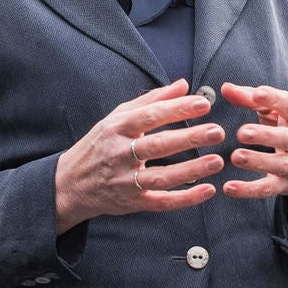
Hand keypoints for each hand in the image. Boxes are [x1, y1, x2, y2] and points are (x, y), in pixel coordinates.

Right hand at [54, 80, 222, 231]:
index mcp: (117, 128)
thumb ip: (151, 100)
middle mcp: (120, 154)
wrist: (71, 183)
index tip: (203, 104)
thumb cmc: (100, 144)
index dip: (177, 109)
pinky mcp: (133, 203)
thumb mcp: (117, 117)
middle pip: (158, 145)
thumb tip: (182, 84)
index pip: (150, 116)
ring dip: (191, 170)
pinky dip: (185, 198)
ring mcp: (126, 181)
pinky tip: (207, 190)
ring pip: (161, 176)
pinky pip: (162, 202)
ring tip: (217, 161)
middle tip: (216, 131)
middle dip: (189, 138)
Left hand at [217, 83, 287, 222]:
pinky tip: (229, 188)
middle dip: (266, 135)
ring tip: (236, 157)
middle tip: (242, 132)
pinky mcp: (286, 184)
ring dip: (258, 162)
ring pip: (280, 165)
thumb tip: (225, 88)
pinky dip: (249, 190)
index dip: (275, 99)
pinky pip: (269, 188)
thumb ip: (251, 98)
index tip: (257, 93)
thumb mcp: (276, 112)